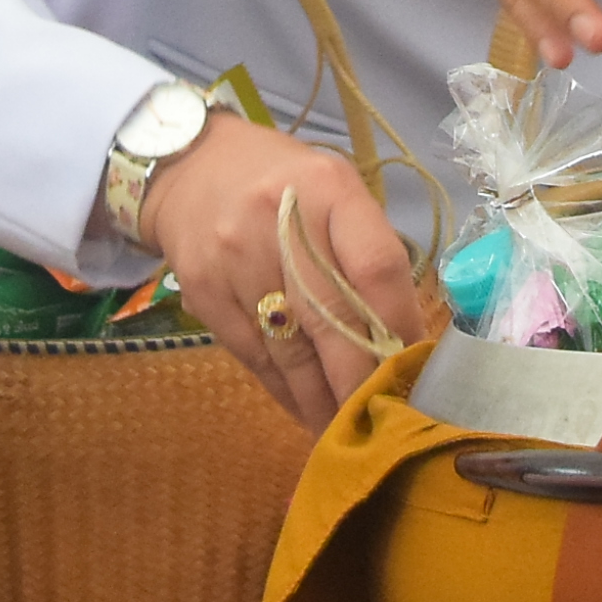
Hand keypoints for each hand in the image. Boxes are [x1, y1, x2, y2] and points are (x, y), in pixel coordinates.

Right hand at [137, 113, 426, 427]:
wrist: (189, 169)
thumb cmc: (283, 184)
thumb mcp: (334, 192)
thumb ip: (367, 252)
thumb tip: (402, 339)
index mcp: (328, 189)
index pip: (376, 266)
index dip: (399, 325)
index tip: (412, 369)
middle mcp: (278, 222)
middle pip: (332, 319)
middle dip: (361, 382)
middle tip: (384, 422)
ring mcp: (234, 261)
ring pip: (290, 351)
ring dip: (324, 402)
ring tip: (349, 433)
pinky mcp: (203, 295)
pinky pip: (254, 358)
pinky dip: (285, 392)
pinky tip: (307, 411)